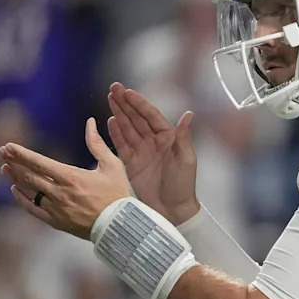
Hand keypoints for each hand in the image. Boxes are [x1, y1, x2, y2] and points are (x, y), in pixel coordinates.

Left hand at [0, 118, 131, 239]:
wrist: (121, 225)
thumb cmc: (119, 194)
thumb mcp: (112, 165)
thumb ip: (97, 143)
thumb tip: (90, 122)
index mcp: (72, 178)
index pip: (39, 163)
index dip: (21, 154)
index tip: (8, 146)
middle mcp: (60, 193)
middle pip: (30, 176)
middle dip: (14, 162)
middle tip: (2, 152)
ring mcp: (56, 209)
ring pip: (29, 191)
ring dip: (15, 178)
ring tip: (6, 168)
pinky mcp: (56, 222)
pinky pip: (33, 209)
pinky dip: (22, 199)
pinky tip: (16, 190)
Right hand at [107, 82, 199, 224]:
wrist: (172, 210)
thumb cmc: (183, 185)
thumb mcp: (186, 160)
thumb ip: (184, 137)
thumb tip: (188, 114)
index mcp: (169, 138)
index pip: (151, 115)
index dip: (139, 103)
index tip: (127, 91)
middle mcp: (154, 141)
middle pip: (137, 117)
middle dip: (125, 102)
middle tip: (113, 87)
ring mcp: (142, 151)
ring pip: (128, 127)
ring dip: (119, 112)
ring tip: (110, 98)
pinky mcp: (131, 163)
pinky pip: (122, 144)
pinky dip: (115, 132)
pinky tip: (110, 119)